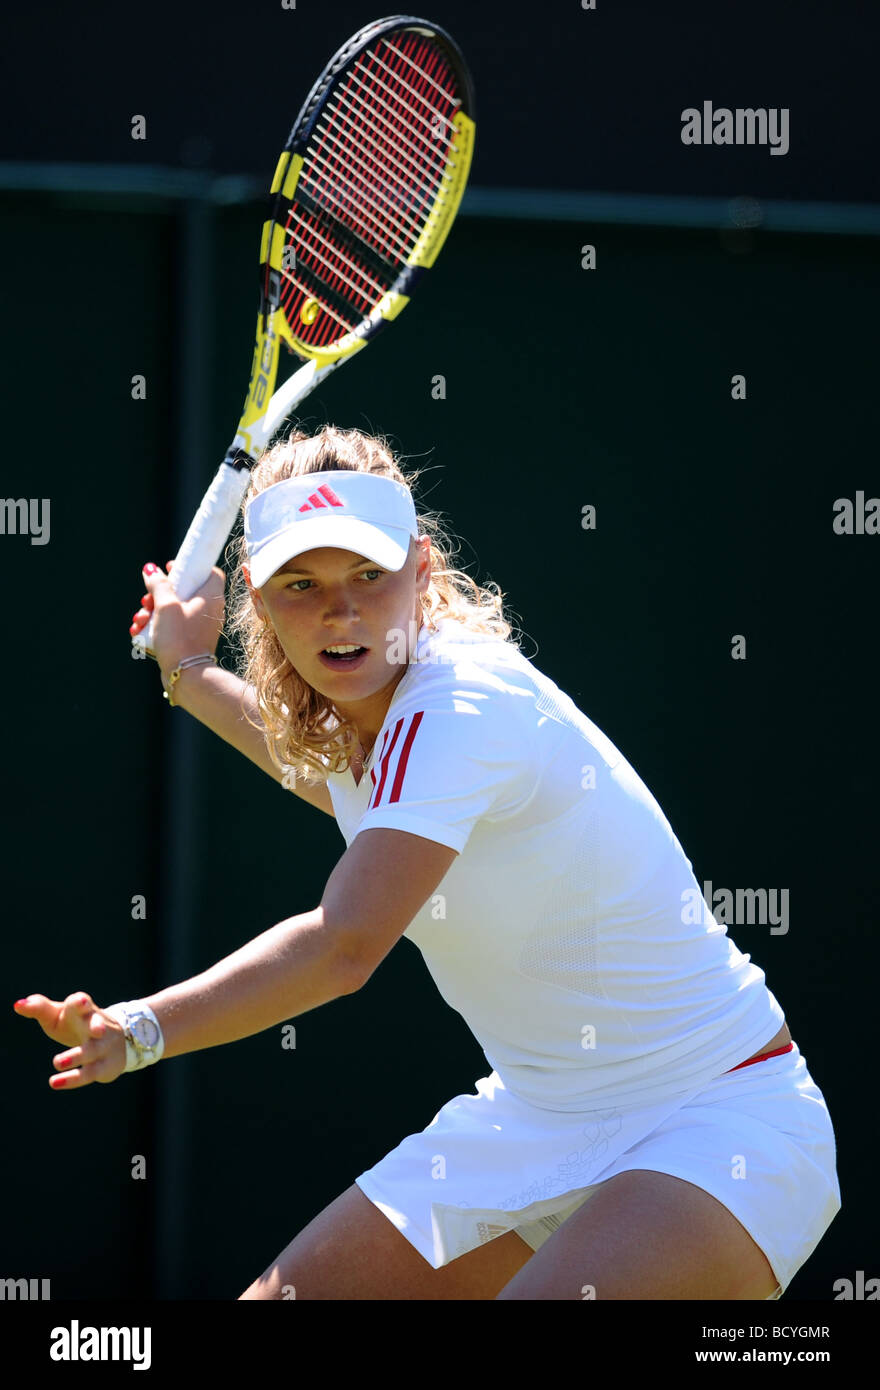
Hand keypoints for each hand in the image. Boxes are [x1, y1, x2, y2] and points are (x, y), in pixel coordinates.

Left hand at [14, 991, 126, 1089]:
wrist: (116, 1040)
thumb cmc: (76, 1024)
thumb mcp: (59, 1014)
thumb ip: (40, 1008)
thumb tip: (18, 1004)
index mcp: (84, 1010)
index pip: (82, 1003)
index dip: (81, 1003)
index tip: (81, 1002)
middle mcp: (98, 1025)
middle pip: (97, 1024)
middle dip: (97, 1026)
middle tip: (96, 1030)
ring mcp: (104, 1045)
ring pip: (92, 1051)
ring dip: (76, 1057)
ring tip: (57, 1063)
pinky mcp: (105, 1065)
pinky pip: (89, 1073)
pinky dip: (73, 1079)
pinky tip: (55, 1082)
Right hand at [130, 561, 225, 678]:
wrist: (187, 676)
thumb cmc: (180, 638)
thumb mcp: (165, 606)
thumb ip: (158, 585)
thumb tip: (151, 569)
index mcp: (211, 597)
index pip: (209, 572)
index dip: (190, 567)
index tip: (171, 569)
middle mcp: (209, 610)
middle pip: (184, 591)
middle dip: (159, 594)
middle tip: (147, 600)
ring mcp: (199, 626)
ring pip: (174, 609)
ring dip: (152, 611)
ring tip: (140, 620)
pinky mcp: (189, 640)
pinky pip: (173, 626)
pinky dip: (157, 626)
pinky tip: (139, 631)